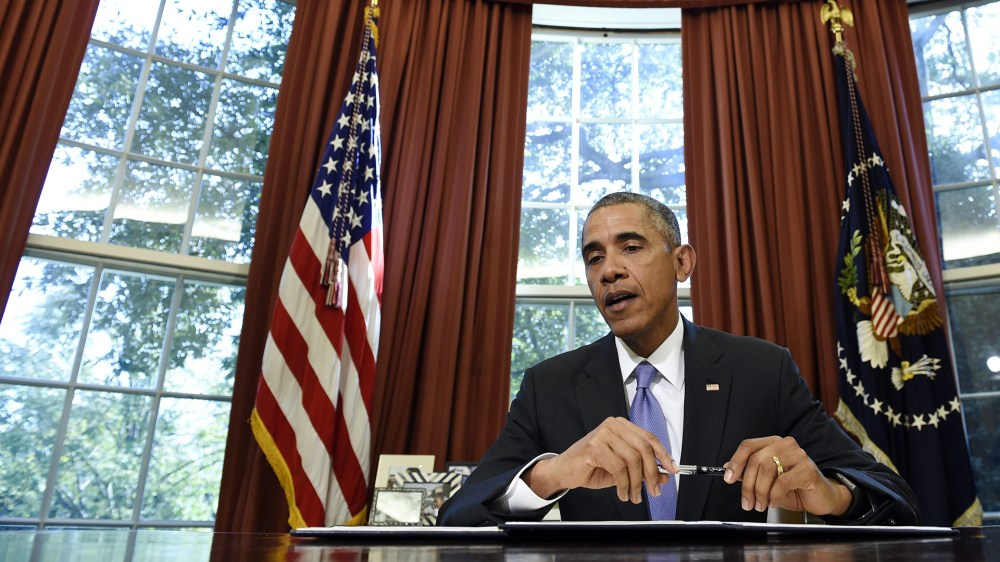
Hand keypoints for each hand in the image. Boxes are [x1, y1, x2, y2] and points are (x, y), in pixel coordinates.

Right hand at [524, 417, 674, 503]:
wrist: (564, 470)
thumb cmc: (591, 466)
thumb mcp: (622, 470)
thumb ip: (642, 470)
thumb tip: (665, 476)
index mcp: (621, 426)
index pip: (649, 438)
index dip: (663, 454)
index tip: (673, 469)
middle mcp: (613, 425)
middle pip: (643, 448)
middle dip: (652, 472)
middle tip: (654, 490)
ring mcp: (603, 434)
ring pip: (632, 460)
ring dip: (636, 483)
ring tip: (633, 496)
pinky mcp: (594, 446)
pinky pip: (618, 468)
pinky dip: (624, 484)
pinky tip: (622, 493)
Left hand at [723, 436, 852, 515]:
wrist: (821, 497)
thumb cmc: (794, 487)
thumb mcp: (767, 480)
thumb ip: (750, 472)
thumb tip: (728, 468)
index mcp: (773, 443)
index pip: (748, 446)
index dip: (736, 461)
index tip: (728, 478)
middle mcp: (786, 445)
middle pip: (756, 460)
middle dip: (747, 484)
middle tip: (747, 502)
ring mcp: (798, 455)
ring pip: (768, 470)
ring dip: (760, 491)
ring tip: (760, 504)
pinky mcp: (807, 469)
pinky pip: (782, 482)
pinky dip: (774, 495)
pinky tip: (773, 502)